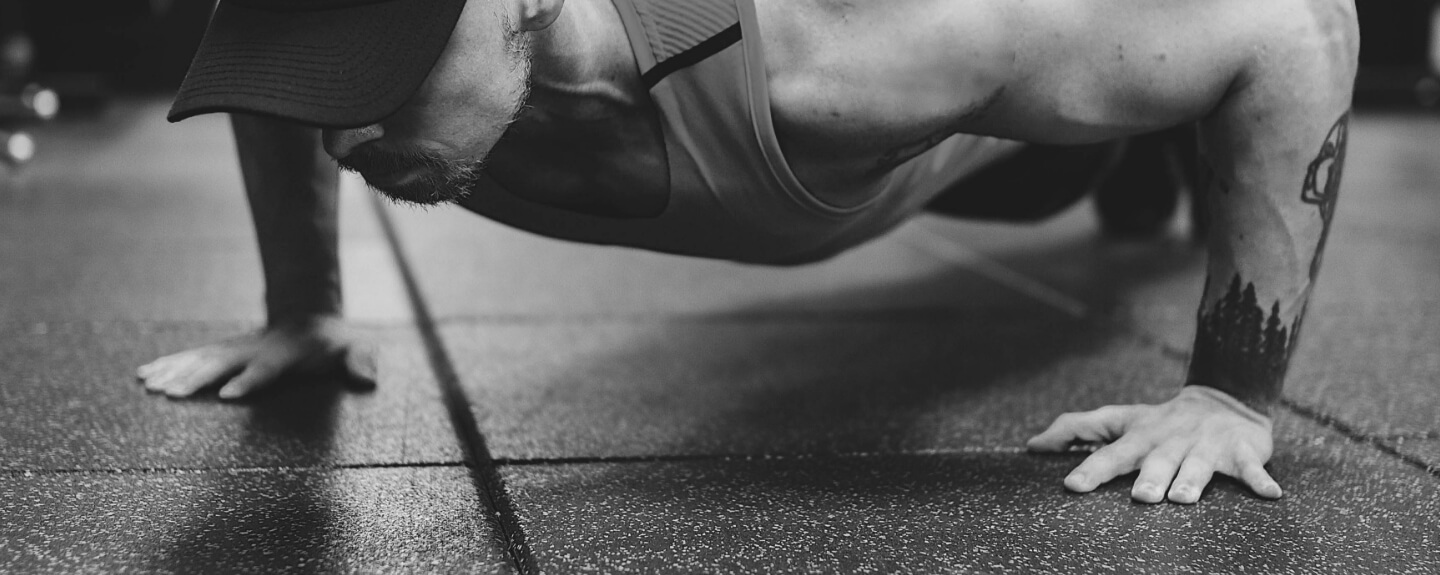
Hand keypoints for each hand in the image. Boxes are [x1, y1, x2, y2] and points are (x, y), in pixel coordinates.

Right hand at [136, 317, 376, 398]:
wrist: (311, 318)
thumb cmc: (335, 344)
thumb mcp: (355, 349)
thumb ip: (360, 361)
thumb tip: (368, 380)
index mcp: (285, 353)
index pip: (266, 368)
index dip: (248, 381)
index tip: (228, 395)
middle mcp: (254, 349)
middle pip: (222, 364)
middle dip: (196, 378)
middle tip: (170, 394)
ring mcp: (235, 349)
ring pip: (200, 359)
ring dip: (174, 372)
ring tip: (148, 385)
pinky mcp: (223, 353)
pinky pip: (191, 358)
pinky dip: (167, 365)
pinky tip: (143, 376)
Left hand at [1026, 386, 1282, 503]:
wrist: (1223, 399)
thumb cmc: (1159, 421)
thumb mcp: (1119, 420)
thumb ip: (1076, 429)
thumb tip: (1031, 445)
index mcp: (1140, 437)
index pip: (1110, 452)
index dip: (1091, 467)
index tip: (1072, 484)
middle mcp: (1170, 441)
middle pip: (1157, 461)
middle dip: (1149, 478)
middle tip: (1141, 496)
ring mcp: (1206, 446)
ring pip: (1198, 466)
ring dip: (1192, 481)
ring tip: (1184, 499)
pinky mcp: (1241, 452)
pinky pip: (1253, 469)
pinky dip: (1260, 480)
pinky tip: (1271, 495)